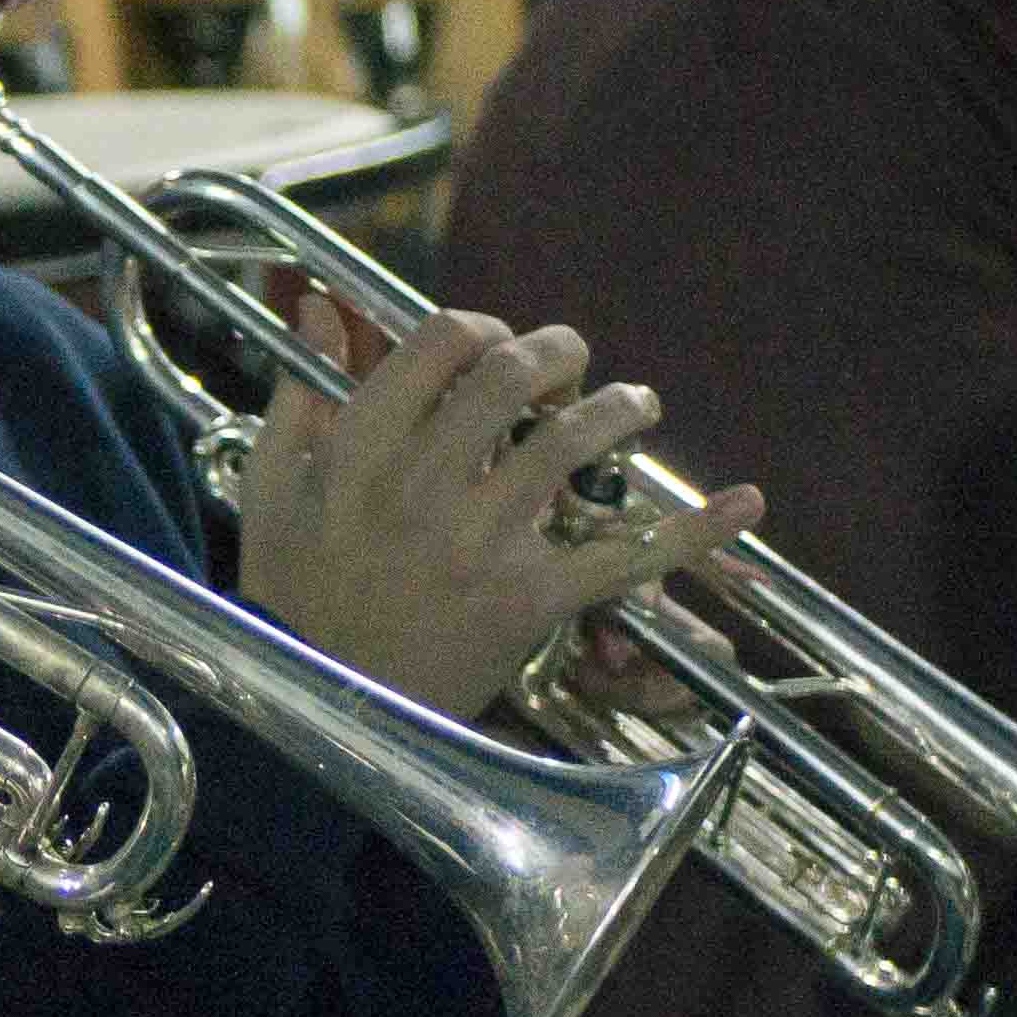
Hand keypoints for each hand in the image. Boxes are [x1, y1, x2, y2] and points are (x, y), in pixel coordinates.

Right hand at [226, 283, 747, 726]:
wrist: (323, 710)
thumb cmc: (293, 597)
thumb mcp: (272, 487)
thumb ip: (299, 390)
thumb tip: (323, 306)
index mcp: (359, 449)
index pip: (441, 343)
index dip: (480, 328)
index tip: (493, 344)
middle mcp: (423, 485)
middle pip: (514, 376)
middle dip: (556, 352)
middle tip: (570, 360)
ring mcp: (481, 543)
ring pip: (573, 442)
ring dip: (618, 407)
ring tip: (634, 404)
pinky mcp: (528, 602)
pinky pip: (623, 557)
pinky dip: (693, 533)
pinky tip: (744, 503)